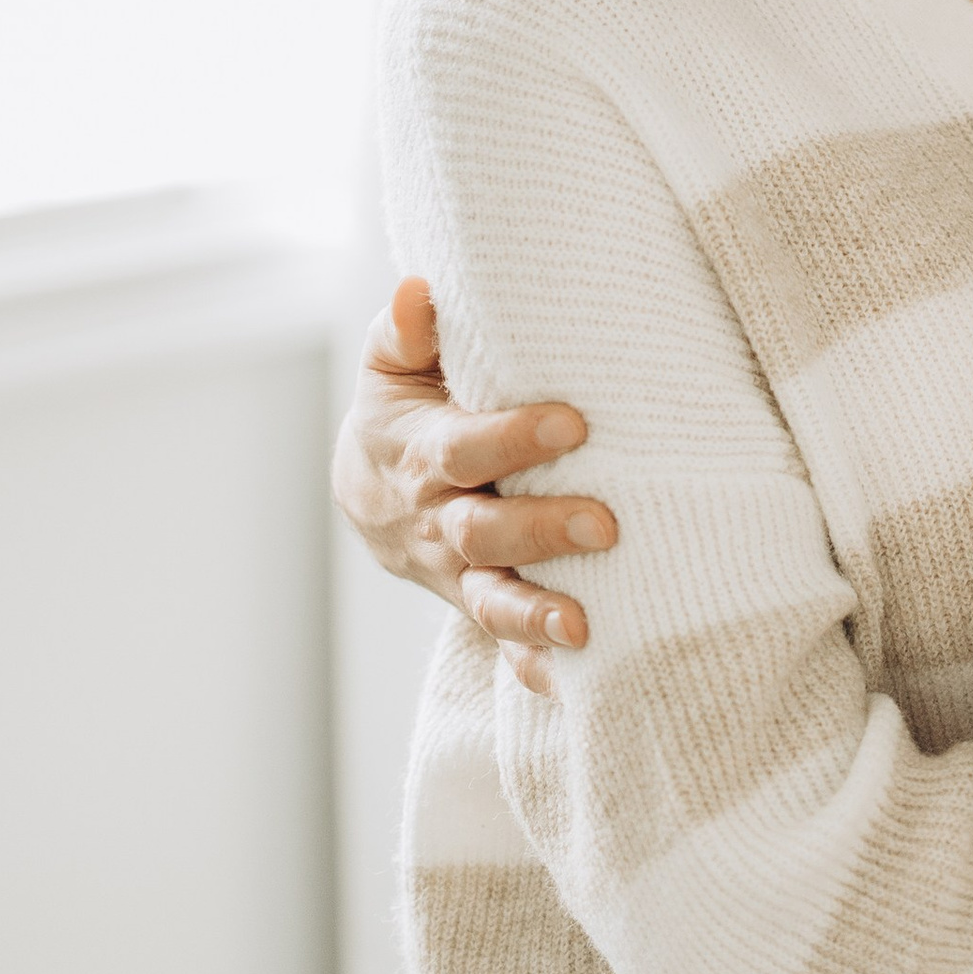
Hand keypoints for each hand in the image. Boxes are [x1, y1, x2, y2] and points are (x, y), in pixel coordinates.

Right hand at [331, 278, 618, 696]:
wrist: (366, 486)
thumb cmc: (401, 404)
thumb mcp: (390, 364)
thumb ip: (405, 331)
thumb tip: (418, 292)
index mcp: (418, 455)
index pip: (465, 449)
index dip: (515, 438)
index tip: (574, 422)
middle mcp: (434, 521)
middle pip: (483, 533)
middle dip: (542, 531)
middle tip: (606, 525)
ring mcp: (452, 572)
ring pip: (488, 599)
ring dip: (533, 615)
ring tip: (583, 624)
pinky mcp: (472, 601)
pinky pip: (498, 642)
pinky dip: (530, 666)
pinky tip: (572, 681)